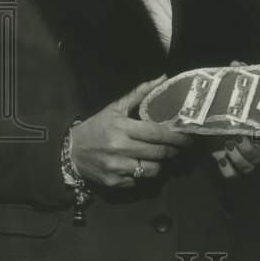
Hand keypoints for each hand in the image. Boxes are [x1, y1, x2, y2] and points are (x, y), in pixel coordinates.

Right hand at [69, 76, 194, 188]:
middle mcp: (120, 149)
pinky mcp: (114, 183)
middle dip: (174, 150)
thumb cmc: (97, 126)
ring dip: (160, 164)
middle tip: (182, 147)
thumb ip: (140, 93)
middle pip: (158, 153)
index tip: (188, 137)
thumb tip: (162, 78)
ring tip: (162, 157)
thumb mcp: (115, 108)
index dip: (176, 136)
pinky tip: (142, 165)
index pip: (156, 133)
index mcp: (122, 128)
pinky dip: (143, 174)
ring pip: (152, 170)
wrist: (71, 151)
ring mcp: (117, 168)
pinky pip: (139, 181)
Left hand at [210, 59, 259, 178]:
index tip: (258, 134)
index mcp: (256, 127)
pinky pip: (230, 174)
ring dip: (239, 159)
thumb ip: (237, 75)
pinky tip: (221, 156)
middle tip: (238, 137)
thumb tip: (237, 63)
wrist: (204, 110)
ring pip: (247, 167)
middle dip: (249, 150)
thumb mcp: (231, 87)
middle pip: (257, 158)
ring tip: (228, 145)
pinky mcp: (222, 160)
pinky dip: (228, 169)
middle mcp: (250, 144)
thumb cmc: (223, 99)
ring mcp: (237, 154)